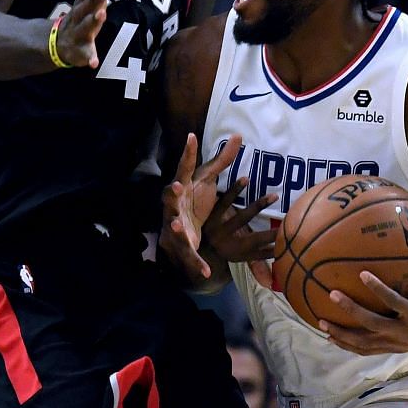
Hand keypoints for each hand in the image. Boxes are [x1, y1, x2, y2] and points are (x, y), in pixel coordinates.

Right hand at [55, 0, 119, 69]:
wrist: (57, 42)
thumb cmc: (82, 13)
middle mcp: (81, 12)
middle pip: (92, 1)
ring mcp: (78, 31)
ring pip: (86, 26)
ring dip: (93, 20)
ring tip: (102, 14)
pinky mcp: (78, 51)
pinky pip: (84, 55)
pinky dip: (88, 58)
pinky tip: (93, 62)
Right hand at [161, 135, 274, 281]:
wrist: (178, 228)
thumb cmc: (192, 198)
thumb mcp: (206, 179)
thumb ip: (221, 160)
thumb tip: (238, 135)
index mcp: (181, 186)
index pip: (183, 167)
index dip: (187, 154)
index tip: (191, 137)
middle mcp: (173, 205)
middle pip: (169, 197)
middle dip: (171, 192)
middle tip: (175, 186)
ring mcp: (173, 225)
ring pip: (172, 226)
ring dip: (173, 226)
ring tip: (176, 225)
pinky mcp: (179, 244)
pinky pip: (188, 254)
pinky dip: (196, 263)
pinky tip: (206, 272)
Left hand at [321, 226, 407, 355]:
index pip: (395, 302)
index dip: (378, 289)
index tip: (361, 274)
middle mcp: (406, 332)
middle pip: (373, 324)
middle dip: (351, 311)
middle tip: (332, 295)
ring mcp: (398, 343)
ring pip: (366, 343)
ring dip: (343, 335)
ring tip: (322, 322)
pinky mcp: (394, 349)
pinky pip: (368, 350)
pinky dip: (349, 345)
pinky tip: (332, 337)